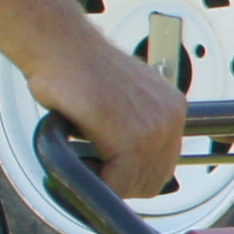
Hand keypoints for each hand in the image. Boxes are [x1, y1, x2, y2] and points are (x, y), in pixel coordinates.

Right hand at [32, 34, 189, 199]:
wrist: (61, 48)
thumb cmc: (80, 71)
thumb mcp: (122, 98)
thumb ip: (135, 126)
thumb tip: (130, 161)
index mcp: (172, 108)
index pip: (163, 165)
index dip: (132, 174)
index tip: (108, 167)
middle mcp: (171, 118)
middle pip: (153, 179)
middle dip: (121, 180)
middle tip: (93, 165)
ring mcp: (155, 129)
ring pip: (136, 185)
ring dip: (106, 180)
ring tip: (85, 157)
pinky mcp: (132, 139)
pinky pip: (117, 184)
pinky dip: (95, 181)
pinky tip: (81, 158)